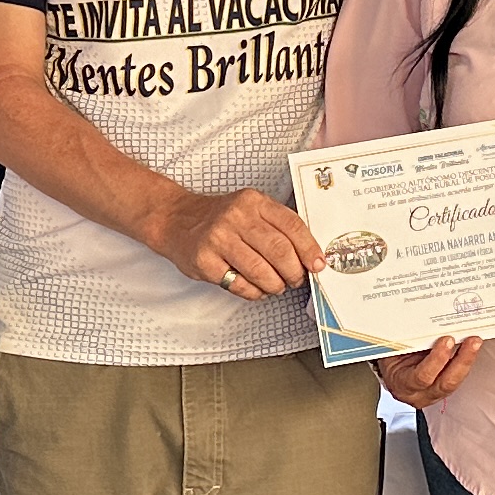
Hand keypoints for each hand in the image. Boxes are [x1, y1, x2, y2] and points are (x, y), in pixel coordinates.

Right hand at [145, 184, 321, 299]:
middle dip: (294, 272)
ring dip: (275, 285)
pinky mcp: (204, 261)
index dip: (310, 249)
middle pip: (280, 251)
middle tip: (295, 280)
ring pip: (261, 272)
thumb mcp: (250, 209)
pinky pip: (239, 285)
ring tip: (276, 286)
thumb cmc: (220, 218)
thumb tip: (310, 255)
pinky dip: (254, 292)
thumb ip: (277, 226)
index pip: (292, 226)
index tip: (318, 265)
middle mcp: (236, 217)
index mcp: (253, 202)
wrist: (176, 220)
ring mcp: (218, 239)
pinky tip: (255, 288)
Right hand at [375, 335, 479, 408]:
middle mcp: (419, 394)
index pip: (421, 377)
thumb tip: (422, 319)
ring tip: (475, 342)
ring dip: (468, 360)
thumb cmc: (389, 356)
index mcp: (401, 384)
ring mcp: (434, 394)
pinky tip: (472, 347)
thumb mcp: (392, 348)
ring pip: (455, 381)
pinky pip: (458, 376)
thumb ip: (405, 340)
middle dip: (462, 361)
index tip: (446, 340)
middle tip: (471, 342)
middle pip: (446, 383)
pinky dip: (466, 361)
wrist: (389, 367)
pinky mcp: (444, 388)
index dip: (436, 360)